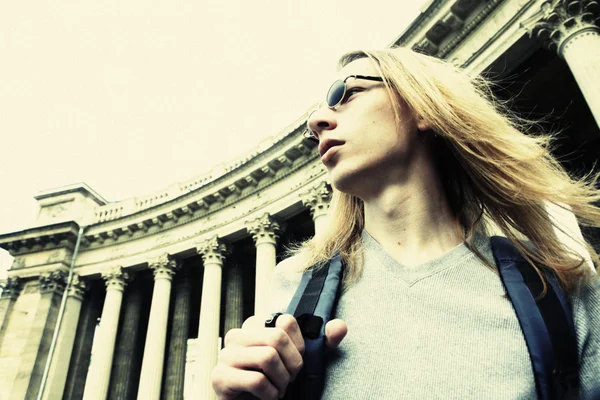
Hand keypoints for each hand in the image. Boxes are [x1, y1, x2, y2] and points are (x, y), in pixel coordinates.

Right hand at [211, 314, 347, 399]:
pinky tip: (268, 397)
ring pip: (267, 357)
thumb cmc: (276, 381)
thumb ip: (322, 343)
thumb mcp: (302, 359)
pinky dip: (270, 394)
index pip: (286, 321)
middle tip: (289, 380)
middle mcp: (238, 335)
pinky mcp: (220, 377)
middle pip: (277, 337)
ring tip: (278, 389)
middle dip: (291, 365)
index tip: (295, 363)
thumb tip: (340, 326)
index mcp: (256, 325)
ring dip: (281, 381)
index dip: (298, 346)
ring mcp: (225, 355)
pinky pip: (255, 380)